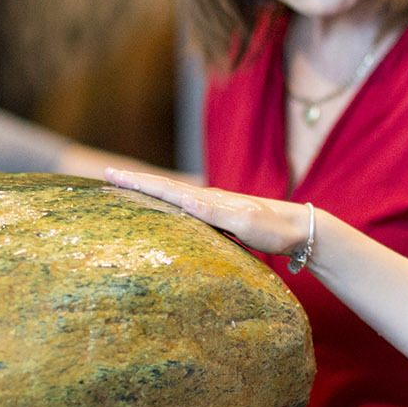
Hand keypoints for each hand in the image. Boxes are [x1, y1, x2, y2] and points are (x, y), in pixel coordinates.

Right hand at [102, 167, 311, 257]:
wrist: (299, 229)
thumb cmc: (274, 230)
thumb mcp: (244, 223)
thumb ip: (214, 211)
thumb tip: (181, 199)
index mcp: (208, 200)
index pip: (165, 189)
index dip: (137, 183)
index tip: (110, 176)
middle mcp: (207, 200)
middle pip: (164, 188)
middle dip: (135, 183)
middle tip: (107, 176)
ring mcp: (214, 208)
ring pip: (173, 197)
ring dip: (148, 192)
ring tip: (126, 189)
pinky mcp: (220, 218)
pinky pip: (185, 208)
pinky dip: (167, 204)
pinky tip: (163, 209)